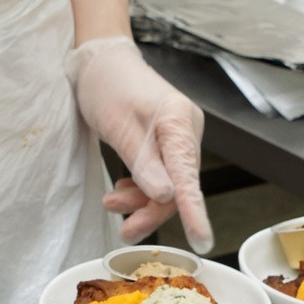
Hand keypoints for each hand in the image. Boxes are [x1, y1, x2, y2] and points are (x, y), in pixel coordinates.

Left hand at [70, 37, 212, 252]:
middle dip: (151, 210)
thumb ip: (143, 164)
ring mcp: (179, 136)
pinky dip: (143, 189)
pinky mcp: (169, 142)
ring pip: (169, 185)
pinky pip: (163, 175)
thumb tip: (165, 197)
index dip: (194, 211)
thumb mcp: (118, 126)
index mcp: (178, 121)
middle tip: (125, 229)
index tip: (202, 240)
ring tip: (113, 203)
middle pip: (179, 186)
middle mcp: (186, 130)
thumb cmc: (106, 86)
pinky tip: (124, 190)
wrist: (101, 62)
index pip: (188, 176)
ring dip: (142, 201)